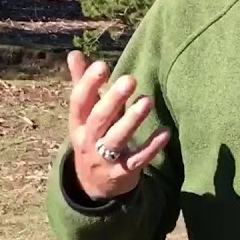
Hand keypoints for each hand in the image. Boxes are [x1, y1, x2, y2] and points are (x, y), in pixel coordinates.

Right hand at [67, 50, 170, 201]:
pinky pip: (138, 160)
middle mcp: (88, 141)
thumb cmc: (93, 137)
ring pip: (116, 139)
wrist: (93, 185)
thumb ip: (83, 85)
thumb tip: (74, 53)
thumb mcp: (84, 115)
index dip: (88, 84)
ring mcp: (105, 159)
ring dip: (132, 121)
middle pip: (98, 119)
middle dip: (113, 99)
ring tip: (147, 101)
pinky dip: (151, 148)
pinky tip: (165, 133)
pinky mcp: (123, 172)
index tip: (102, 65)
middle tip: (130, 79)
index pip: (79, 102)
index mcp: (77, 124)